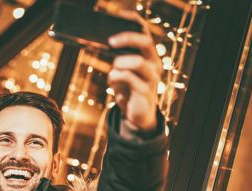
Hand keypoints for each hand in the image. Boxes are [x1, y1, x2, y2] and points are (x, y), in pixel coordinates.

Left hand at [107, 11, 161, 131]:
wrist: (136, 115)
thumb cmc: (127, 89)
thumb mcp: (120, 71)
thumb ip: (115, 58)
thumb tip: (98, 43)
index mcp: (148, 55)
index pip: (144, 32)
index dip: (133, 21)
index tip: (118, 14)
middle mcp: (153, 63)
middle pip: (145, 42)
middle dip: (127, 38)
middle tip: (110, 41)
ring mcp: (151, 77)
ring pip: (139, 62)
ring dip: (121, 62)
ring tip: (113, 67)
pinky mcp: (145, 92)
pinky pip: (131, 80)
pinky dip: (117, 77)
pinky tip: (111, 81)